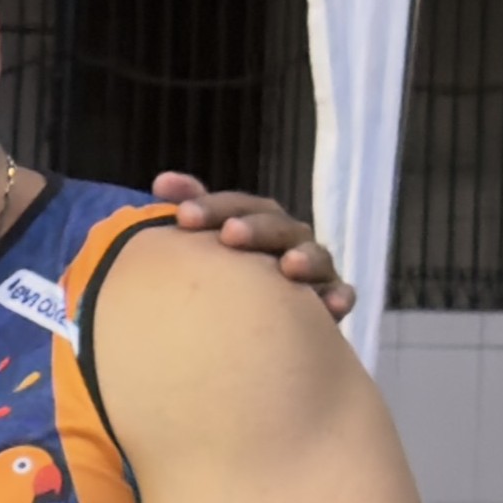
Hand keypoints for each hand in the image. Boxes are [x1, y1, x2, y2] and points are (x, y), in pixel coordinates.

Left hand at [150, 173, 353, 321]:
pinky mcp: (331, 299)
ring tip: (289, 265)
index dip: (213, 207)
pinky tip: (331, 306)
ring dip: (305, 258)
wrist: (261, 321)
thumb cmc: (229, 274)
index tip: (183, 215)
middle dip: (256, 227)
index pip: (238, 207)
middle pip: (277, 225)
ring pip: (314, 256)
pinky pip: (341, 296)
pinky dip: (339, 297)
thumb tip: (162, 181)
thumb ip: (191, 209)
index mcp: (256, 222)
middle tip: (230, 234)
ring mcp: (313, 269)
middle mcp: (288, 240)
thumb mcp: (209, 241)